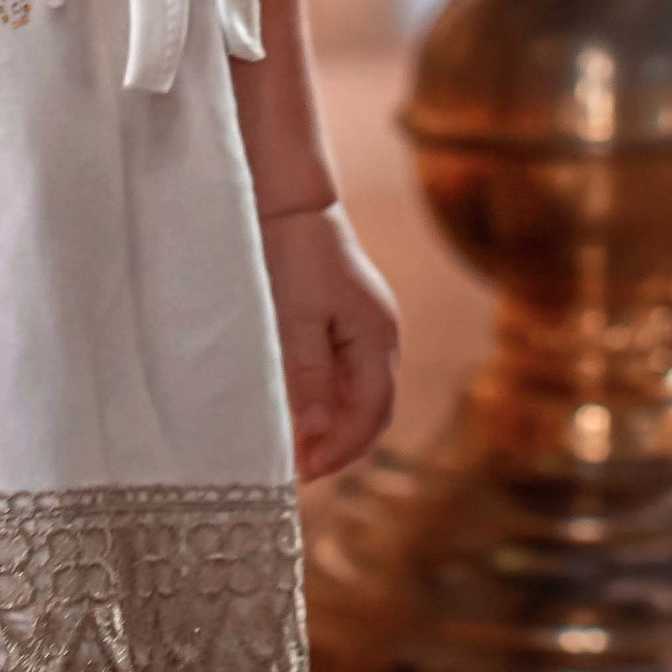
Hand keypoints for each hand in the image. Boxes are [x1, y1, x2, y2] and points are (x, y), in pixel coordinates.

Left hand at [260, 200, 399, 481]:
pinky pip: (346, 373)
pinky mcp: (348, 321)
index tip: (307, 469)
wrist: (290, 201)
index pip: (372, 411)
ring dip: (335, 423)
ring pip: (360, 394)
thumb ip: (308, 377)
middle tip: (302, 468)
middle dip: (342, 443)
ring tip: (298, 446)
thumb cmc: (293, 254)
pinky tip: (301, 409)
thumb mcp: (294, 319)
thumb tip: (317, 435)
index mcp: (377, 337)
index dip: (343, 447)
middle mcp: (381, 336)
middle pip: (373, 409)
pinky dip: (328, 399)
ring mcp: (367, 328)